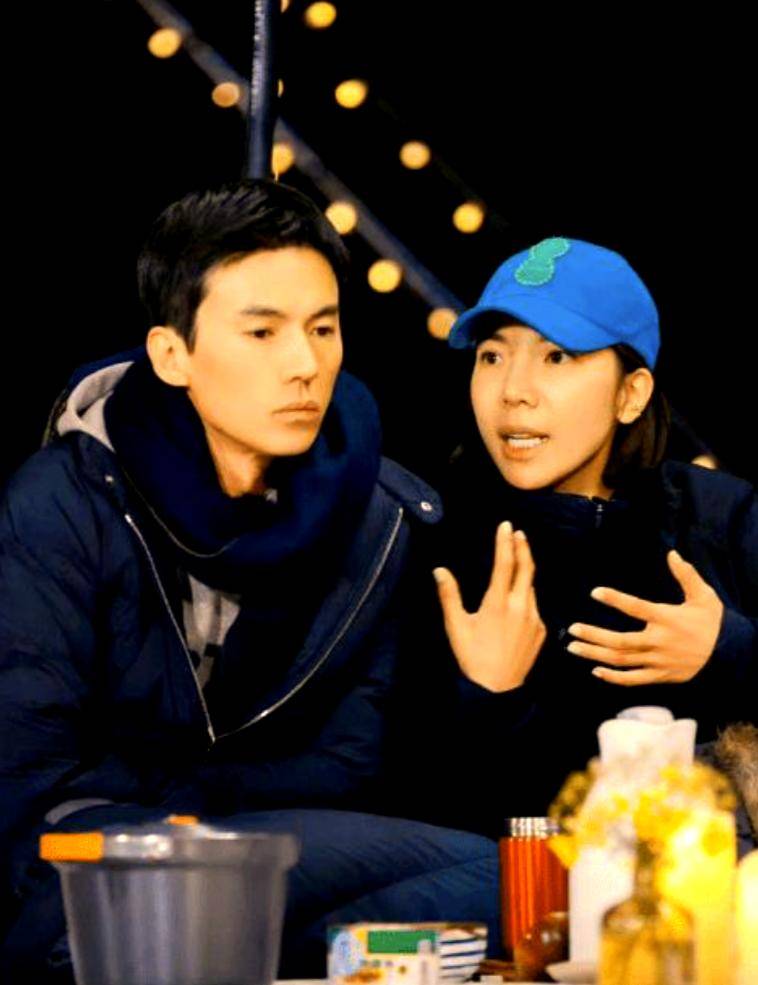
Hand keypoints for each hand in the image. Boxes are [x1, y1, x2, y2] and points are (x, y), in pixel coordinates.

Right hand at [433, 522, 545, 692]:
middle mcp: (520, 607)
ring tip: (516, 562)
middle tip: (518, 533)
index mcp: (497, 602)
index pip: (504, 563)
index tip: (506, 525)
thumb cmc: (471, 657)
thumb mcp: (456, 626)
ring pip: (531, 588)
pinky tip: (517, 600)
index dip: (505, 542)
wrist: (496, 691)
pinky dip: (526, 596)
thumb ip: (449, 595)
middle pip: (526, 569)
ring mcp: (534, 618)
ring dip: (524, 572)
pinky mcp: (541, 631)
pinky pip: (534, 606)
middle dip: (523, 548)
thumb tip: (440, 570)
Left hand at [567, 550, 723, 685]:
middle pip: (620, 641)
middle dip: (594, 635)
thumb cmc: (712, 622)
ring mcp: (658, 661)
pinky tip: (595, 670)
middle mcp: (659, 642)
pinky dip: (613, 678)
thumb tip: (672, 553)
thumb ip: (686, 575)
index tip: (595, 592)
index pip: (636, 607)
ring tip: (574, 647)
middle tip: (572, 629)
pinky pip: (633, 680)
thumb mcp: (703, 596)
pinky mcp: (661, 676)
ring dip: (595, 654)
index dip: (615, 599)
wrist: (730, 654)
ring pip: (621, 661)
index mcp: (667, 619)